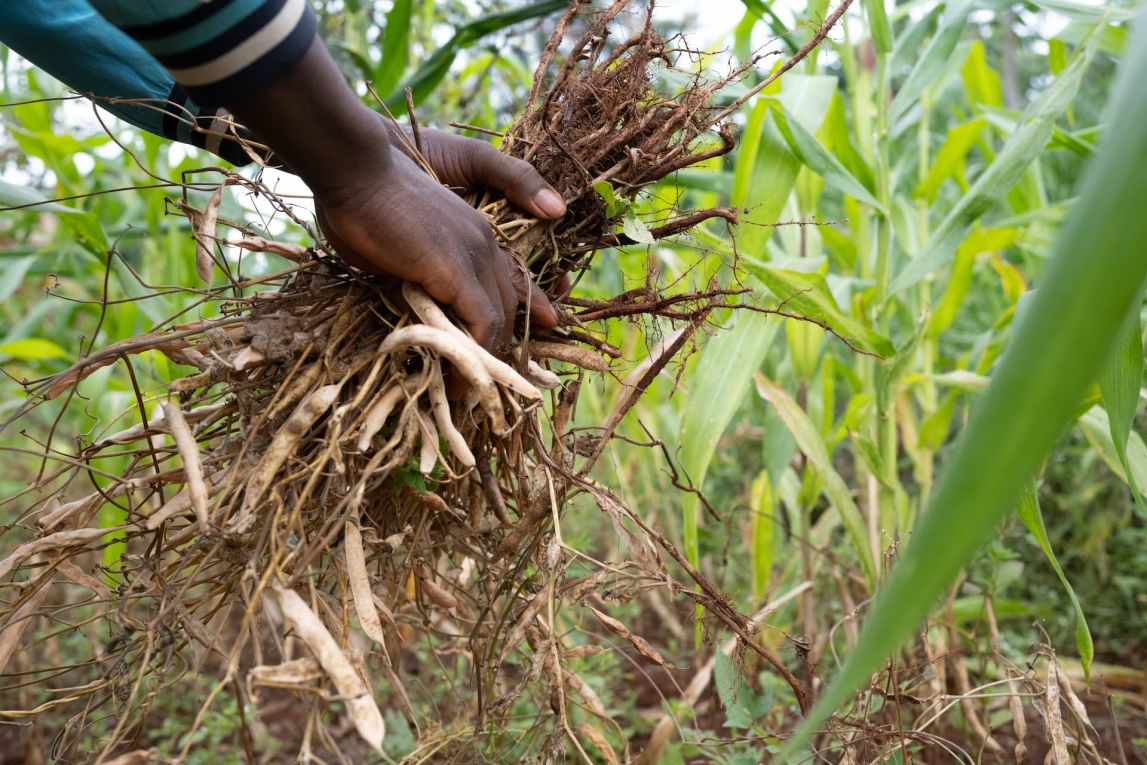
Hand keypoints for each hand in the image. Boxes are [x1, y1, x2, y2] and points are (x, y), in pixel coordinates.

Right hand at [224, 39, 564, 352]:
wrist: (355, 169)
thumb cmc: (361, 203)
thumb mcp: (397, 249)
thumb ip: (415, 278)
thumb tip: (416, 308)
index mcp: (474, 234)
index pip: (511, 278)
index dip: (529, 306)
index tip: (542, 328)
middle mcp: (485, 244)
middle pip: (511, 305)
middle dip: (504, 349)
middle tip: (489, 385)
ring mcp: (476, 255)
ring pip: (500, 321)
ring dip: (487, 363)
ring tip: (467, 394)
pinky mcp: (459, 270)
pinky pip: (482, 325)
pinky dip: (476, 358)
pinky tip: (459, 381)